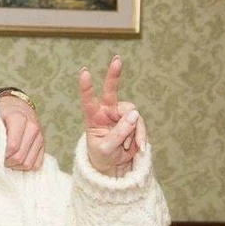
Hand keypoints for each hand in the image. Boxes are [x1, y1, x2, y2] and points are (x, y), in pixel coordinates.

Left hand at [0, 93, 44, 170]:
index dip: (1, 156)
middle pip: (20, 157)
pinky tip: (16, 161)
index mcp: (19, 118)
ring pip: (29, 164)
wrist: (16, 105)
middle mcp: (32, 127)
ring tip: (6, 160)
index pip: (12, 146)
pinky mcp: (43, 144)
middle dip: (7, 163)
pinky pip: (37, 164)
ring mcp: (40, 136)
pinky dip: (26, 166)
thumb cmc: (1, 112)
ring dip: (16, 166)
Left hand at [79, 55, 145, 176]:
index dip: (86, 87)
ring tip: (128, 146)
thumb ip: (118, 133)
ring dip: (133, 131)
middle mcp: (106, 111)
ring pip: (132, 113)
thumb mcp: (105, 148)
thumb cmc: (102, 156)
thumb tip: (135, 114)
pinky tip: (138, 147)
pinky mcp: (134, 121)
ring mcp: (121, 115)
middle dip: (114, 74)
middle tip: (117, 59)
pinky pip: (140, 124)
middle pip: (111, 90)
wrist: (114, 166)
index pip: (88, 100)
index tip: (84, 71)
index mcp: (93, 117)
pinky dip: (140, 136)